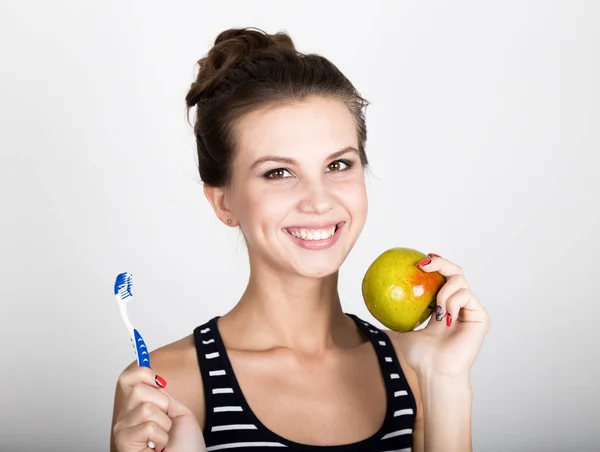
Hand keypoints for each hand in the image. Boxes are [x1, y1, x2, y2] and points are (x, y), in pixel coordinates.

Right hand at [113, 367, 204, 451]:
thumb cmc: (186, 446)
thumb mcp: (177, 411)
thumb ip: (162, 395)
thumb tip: (152, 379)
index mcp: (137, 408)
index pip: (127, 379)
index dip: (143, 373)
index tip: (159, 382)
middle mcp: (125, 418)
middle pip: (138, 390)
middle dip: (163, 404)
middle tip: (166, 422)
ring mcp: (122, 430)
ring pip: (146, 408)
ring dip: (164, 424)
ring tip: (163, 438)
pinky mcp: (123, 442)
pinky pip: (148, 426)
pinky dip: (161, 437)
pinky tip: (158, 447)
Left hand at [400, 254, 490, 378]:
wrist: (435, 371)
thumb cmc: (420, 357)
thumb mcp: (402, 329)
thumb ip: (396, 315)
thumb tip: (376, 299)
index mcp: (443, 307)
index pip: (442, 279)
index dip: (433, 266)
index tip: (417, 263)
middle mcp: (459, 306)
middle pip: (455, 272)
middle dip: (440, 262)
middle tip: (424, 263)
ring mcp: (470, 310)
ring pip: (459, 281)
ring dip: (443, 292)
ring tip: (436, 310)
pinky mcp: (480, 316)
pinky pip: (465, 295)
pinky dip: (452, 301)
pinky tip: (445, 316)